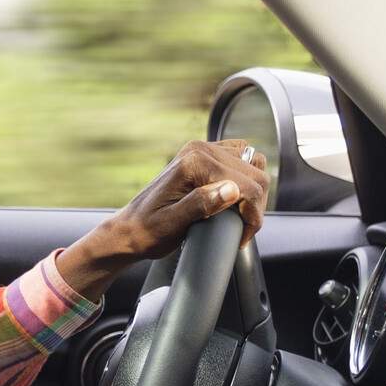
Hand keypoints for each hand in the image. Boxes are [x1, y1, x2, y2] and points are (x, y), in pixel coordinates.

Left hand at [58, 139, 270, 300]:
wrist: (129, 230)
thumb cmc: (147, 231)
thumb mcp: (172, 225)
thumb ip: (201, 205)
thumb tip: (232, 190)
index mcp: (193, 162)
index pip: (246, 184)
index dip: (252, 214)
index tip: (243, 235)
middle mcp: (200, 149)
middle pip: (255, 172)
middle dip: (255, 204)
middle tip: (243, 229)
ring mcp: (202, 150)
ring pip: (252, 163)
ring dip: (253, 191)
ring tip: (240, 217)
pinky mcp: (204, 157)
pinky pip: (240, 160)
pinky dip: (245, 179)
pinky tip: (235, 201)